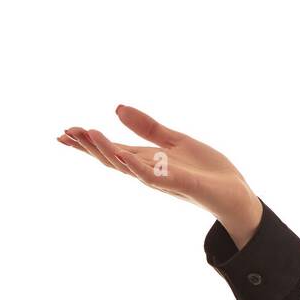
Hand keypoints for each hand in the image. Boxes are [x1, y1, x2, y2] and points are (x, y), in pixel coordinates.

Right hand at [57, 105, 262, 241]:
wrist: (235, 193)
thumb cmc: (205, 170)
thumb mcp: (175, 141)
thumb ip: (148, 127)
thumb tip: (118, 107)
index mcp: (148, 160)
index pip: (112, 149)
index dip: (89, 141)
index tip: (65, 131)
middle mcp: (149, 171)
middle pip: (112, 158)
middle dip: (89, 146)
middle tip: (66, 133)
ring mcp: (162, 179)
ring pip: (128, 166)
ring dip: (107, 150)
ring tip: (89, 134)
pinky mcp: (180, 183)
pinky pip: (153, 176)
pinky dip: (137, 166)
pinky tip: (123, 155)